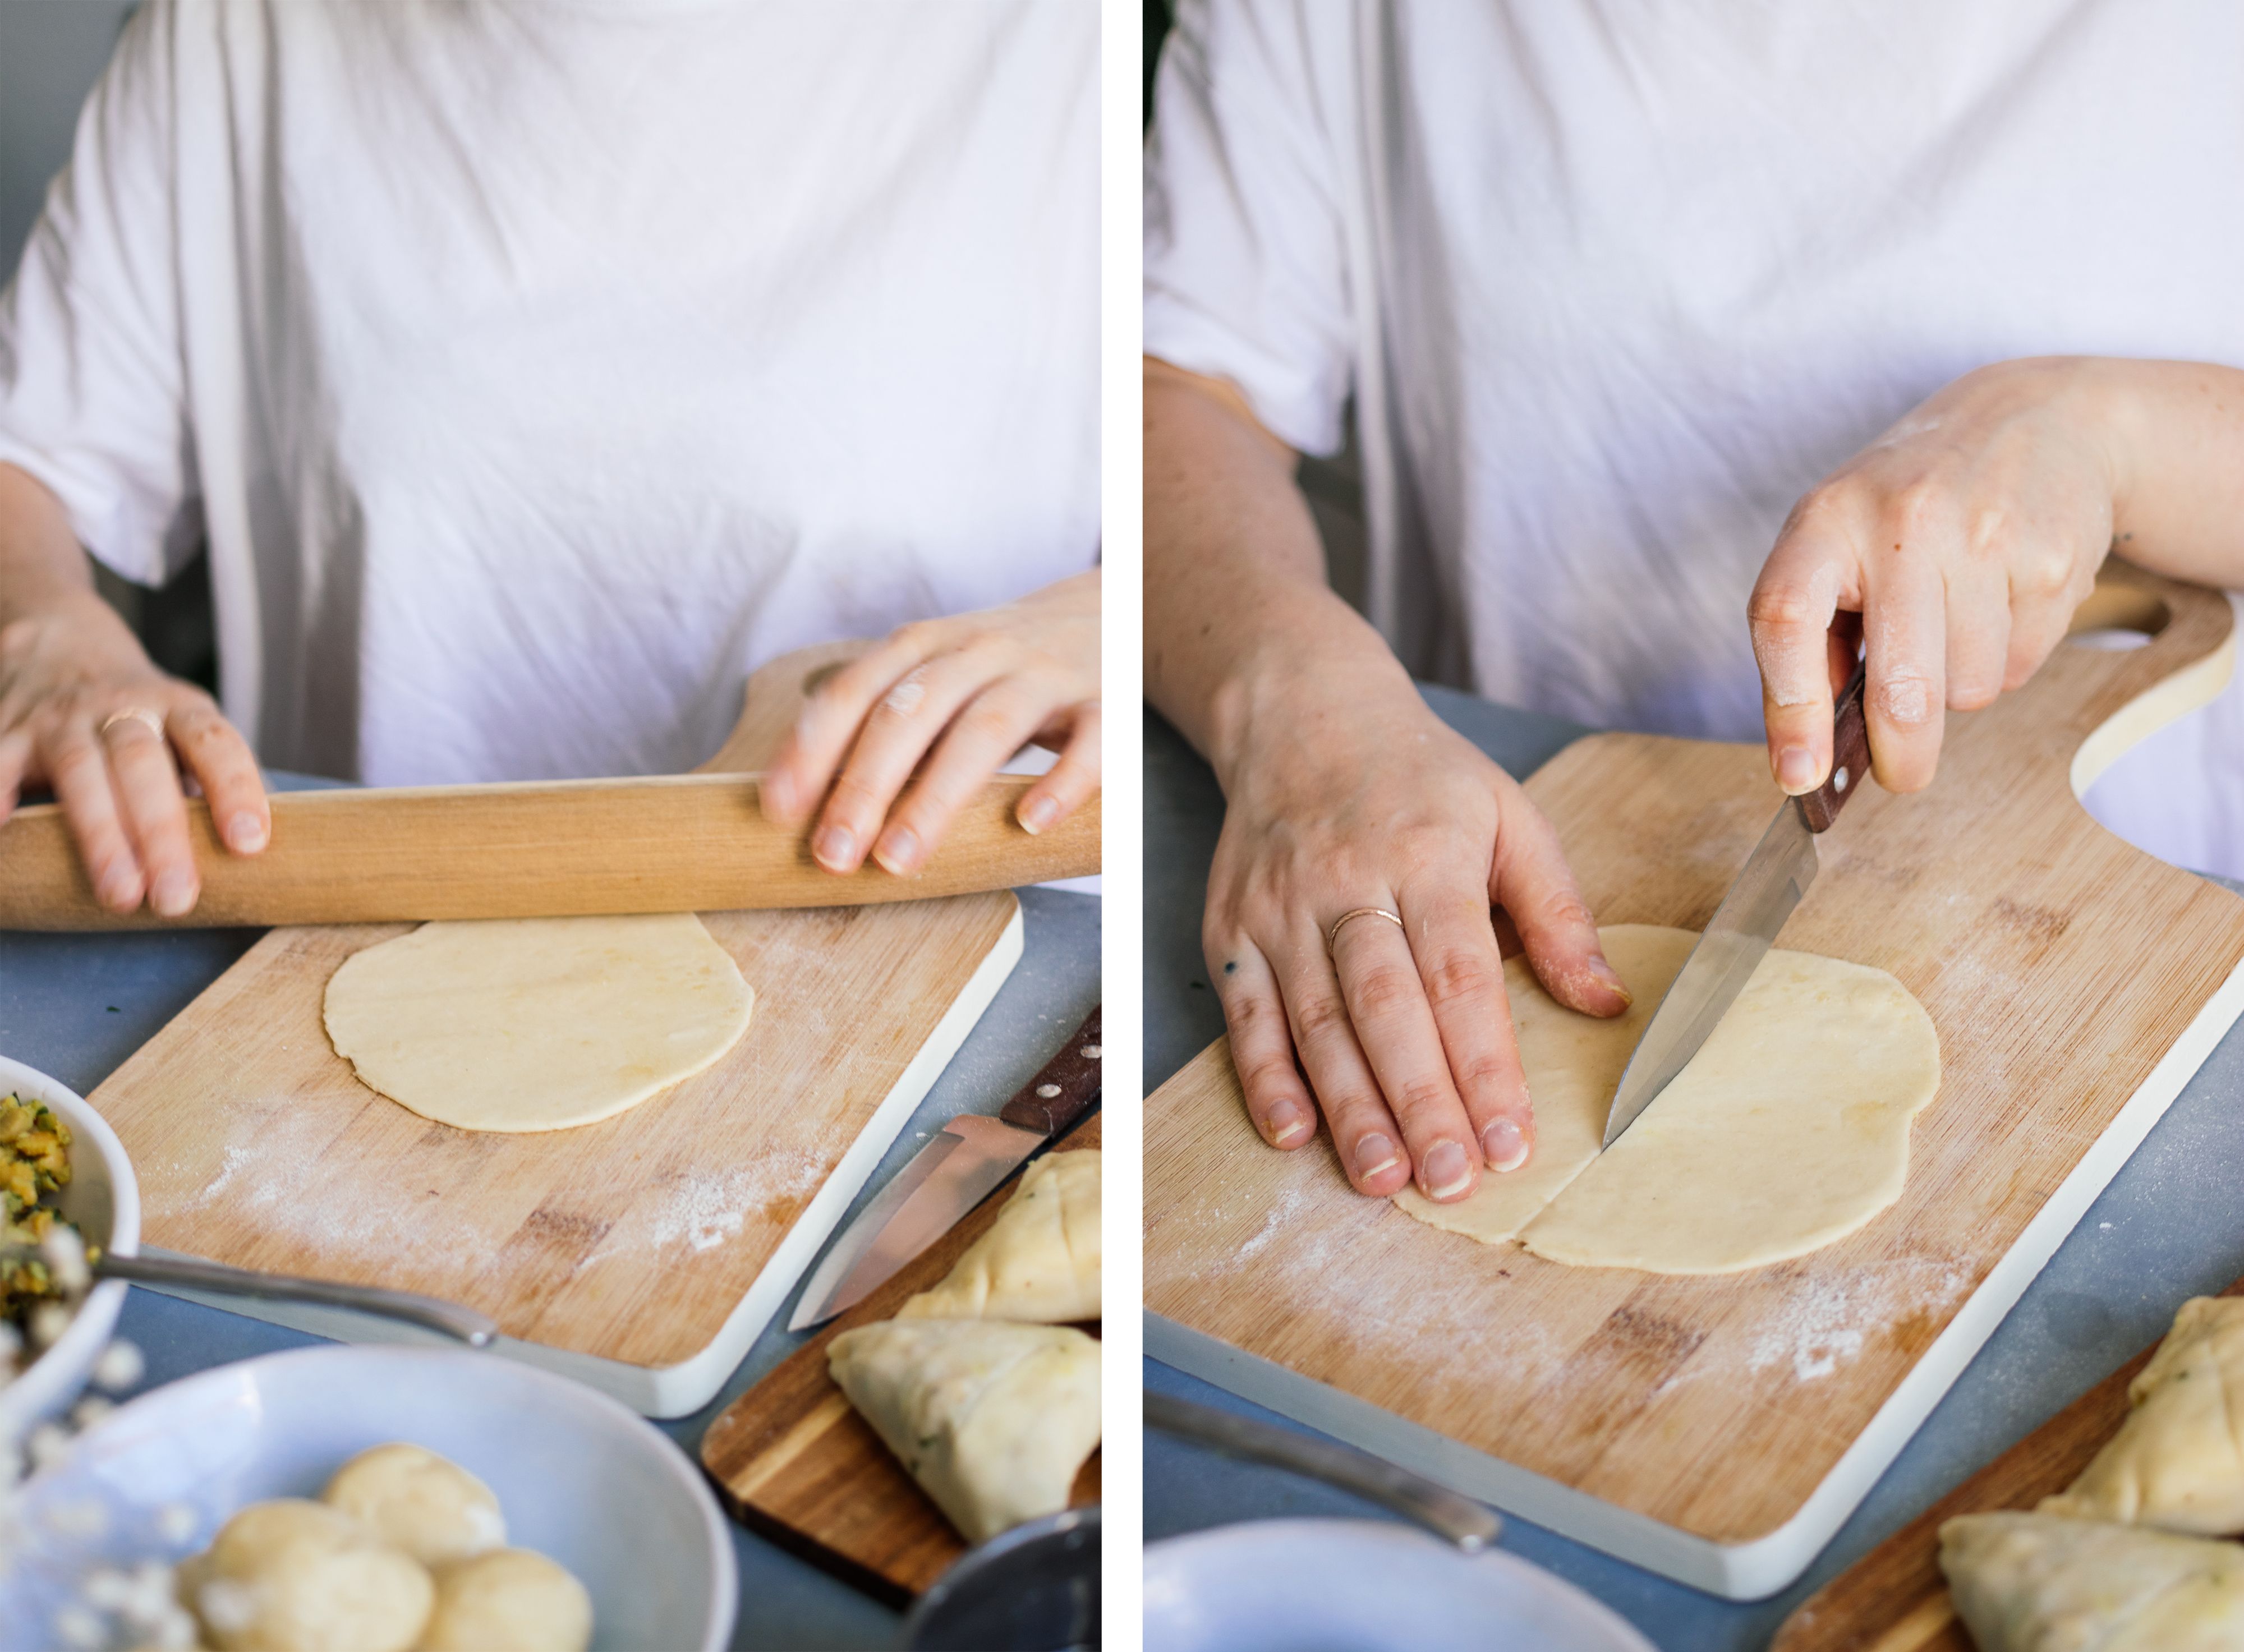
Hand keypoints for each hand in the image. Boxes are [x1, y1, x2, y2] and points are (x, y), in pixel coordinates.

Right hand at [0, 593, 268, 914]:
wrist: (60, 640)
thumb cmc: (143, 712)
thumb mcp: (189, 727)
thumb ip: (218, 777)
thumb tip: (282, 843)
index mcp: (181, 708)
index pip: (215, 744)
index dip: (235, 790)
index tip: (250, 844)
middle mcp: (123, 707)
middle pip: (145, 767)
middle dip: (163, 834)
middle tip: (179, 898)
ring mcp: (61, 717)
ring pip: (82, 772)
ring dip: (102, 836)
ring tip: (121, 896)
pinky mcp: (7, 729)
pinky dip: (0, 795)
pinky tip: (7, 830)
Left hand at [760, 569, 1099, 873]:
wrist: (1105, 612)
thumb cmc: (998, 670)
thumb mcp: (936, 678)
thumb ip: (885, 725)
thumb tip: (807, 805)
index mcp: (925, 645)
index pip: (854, 691)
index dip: (811, 750)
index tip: (778, 812)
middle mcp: (979, 651)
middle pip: (911, 713)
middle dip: (864, 785)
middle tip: (833, 855)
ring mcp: (1042, 674)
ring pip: (985, 729)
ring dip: (936, 796)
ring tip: (899, 858)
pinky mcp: (1103, 702)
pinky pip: (1089, 741)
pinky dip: (1062, 782)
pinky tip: (1030, 823)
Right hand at [1203, 661, 1630, 1203]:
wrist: (1302, 716)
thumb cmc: (1420, 777)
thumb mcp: (1510, 816)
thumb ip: (1558, 912)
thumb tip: (1606, 1003)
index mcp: (1427, 855)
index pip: (1460, 976)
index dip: (1485, 1066)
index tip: (1512, 1142)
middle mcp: (1346, 885)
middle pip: (1385, 1010)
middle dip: (1420, 1103)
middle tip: (1451, 1182)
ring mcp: (1279, 911)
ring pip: (1315, 1023)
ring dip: (1349, 1108)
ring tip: (1384, 1179)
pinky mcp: (1229, 930)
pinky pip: (1246, 1015)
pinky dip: (1264, 1078)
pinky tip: (1293, 1134)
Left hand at [1750, 358, 2117, 795]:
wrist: (2029, 419)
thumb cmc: (1905, 505)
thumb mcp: (1833, 544)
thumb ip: (1811, 640)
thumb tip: (1804, 756)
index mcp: (1825, 520)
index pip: (1787, 619)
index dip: (1790, 710)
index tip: (1796, 775)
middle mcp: (1903, 522)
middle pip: (1900, 687)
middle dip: (1901, 753)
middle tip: (1901, 774)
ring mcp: (1986, 537)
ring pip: (1969, 690)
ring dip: (1959, 688)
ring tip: (1954, 624)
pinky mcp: (2053, 560)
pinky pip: (2022, 665)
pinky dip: (2007, 659)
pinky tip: (2000, 604)